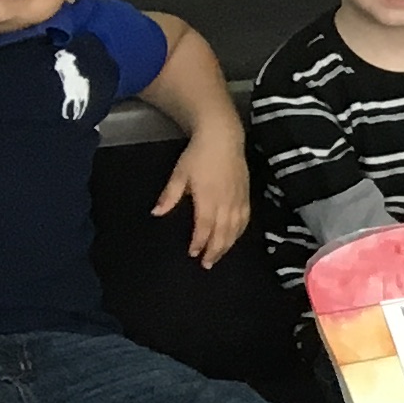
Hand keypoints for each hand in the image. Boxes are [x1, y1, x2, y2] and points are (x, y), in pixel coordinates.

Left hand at [158, 125, 251, 264]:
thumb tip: (157, 213)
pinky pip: (245, 219)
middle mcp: (226, 202)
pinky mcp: (246, 196)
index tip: (192, 254)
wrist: (224, 138)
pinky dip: (239, 232)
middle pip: (222, 232)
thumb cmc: (198, 155)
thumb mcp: (179, 174)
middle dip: (214, 250)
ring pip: (235, 229)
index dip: (199, 242)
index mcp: (208, 198)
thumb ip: (170, 195)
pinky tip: (234, 238)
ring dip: (227, 245)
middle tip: (206, 264)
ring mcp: (238, 199)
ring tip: (218, 256)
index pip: (204, 226)